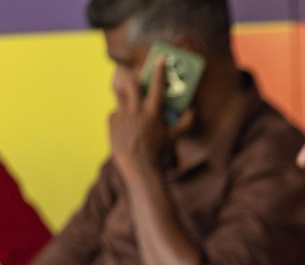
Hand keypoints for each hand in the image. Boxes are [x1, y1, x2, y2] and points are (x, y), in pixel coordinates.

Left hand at [108, 54, 192, 178]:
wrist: (138, 166)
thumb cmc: (158, 152)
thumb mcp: (174, 137)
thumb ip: (185, 123)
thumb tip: (192, 111)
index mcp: (152, 113)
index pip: (157, 86)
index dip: (159, 70)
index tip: (160, 58)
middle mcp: (136, 111)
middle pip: (131, 84)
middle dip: (133, 75)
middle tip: (136, 73)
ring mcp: (122, 115)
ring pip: (119, 94)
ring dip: (124, 92)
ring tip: (128, 95)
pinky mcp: (112, 122)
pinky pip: (116, 113)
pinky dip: (121, 115)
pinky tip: (126, 125)